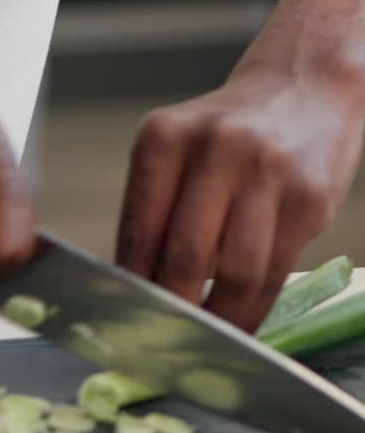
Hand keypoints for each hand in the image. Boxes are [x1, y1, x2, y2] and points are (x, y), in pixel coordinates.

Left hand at [116, 66, 363, 331]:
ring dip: (216, 322)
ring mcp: (267, 172)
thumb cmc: (229, 131)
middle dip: (170, 313)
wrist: (306, 85)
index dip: (130, 289)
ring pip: (234, 273)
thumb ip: (156, 208)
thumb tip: (132, 289)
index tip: (124, 324)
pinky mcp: (308, 199)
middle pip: (184, 256)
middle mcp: (215, 148)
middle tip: (159, 346)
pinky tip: (238, 325)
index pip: (139, 230)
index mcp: (164, 137)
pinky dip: (252, 310)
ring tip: (200, 345)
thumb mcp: (178, 147)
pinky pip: (275, 273)